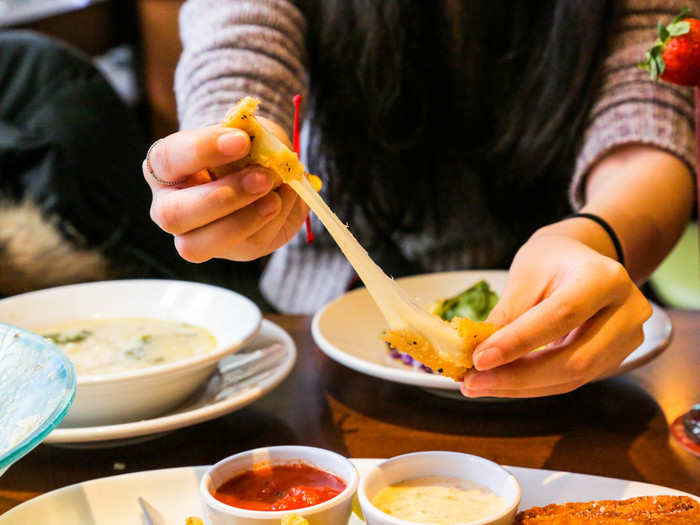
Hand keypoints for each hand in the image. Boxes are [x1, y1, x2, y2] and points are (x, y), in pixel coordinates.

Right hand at [143, 120, 307, 261]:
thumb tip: (262, 151)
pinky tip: (282, 203)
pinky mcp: (230, 251)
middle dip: (221, 198)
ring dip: (244, 221)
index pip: (167, 158)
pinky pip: (246, 246)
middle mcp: (168, 206)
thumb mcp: (249, 134)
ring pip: (198, 246)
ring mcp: (194, 236)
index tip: (241, 140)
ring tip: (276, 198)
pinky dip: (271, 224)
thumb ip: (250, 139)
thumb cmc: (246, 148)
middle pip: (173, 215)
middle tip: (262, 177)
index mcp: (164, 166)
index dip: (202, 149)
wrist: (266, 172)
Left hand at [462, 232, 651, 397]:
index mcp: (605, 278)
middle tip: (471, 382)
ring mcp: (628, 339)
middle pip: (574, 359)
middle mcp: (627, 311)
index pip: (560, 316)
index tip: (479, 359)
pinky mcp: (617, 359)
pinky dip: (532, 385)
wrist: (580, 259)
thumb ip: (507, 314)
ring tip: (477, 385)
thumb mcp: (525, 275)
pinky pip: (571, 380)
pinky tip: (500, 382)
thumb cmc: (550, 262)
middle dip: (518, 376)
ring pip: (572, 377)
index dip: (519, 342)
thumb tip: (478, 355)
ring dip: (521, 386)